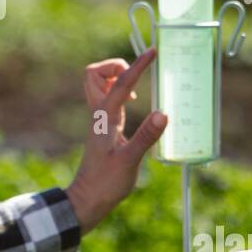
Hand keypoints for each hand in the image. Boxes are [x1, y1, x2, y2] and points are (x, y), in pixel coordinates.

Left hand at [67, 47, 165, 234]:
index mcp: (104, 118)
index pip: (120, 83)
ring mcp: (99, 120)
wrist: (88, 199)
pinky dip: (118, 92)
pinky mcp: (104, 128)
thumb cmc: (106, 182)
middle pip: (94, 74)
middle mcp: (98, 114)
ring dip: (114, 78)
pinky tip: (133, 103)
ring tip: (136, 88)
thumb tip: (164, 113)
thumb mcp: (130, 161)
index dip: (137, 66)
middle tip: (136, 74)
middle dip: (114, 65)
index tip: (152, 52)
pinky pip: (106, 99)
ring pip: (98, 85)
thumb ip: (146, 136)